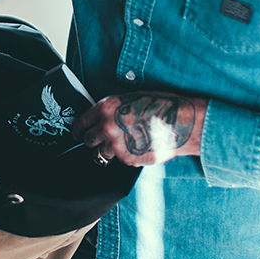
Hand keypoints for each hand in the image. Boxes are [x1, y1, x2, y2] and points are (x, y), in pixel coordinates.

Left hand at [74, 92, 206, 165]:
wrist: (180, 122)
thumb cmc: (159, 106)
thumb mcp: (129, 99)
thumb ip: (112, 110)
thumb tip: (101, 119)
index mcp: (106, 108)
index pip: (82, 121)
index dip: (79, 128)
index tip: (79, 132)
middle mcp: (107, 126)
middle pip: (88, 140)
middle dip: (93, 140)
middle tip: (101, 140)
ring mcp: (117, 145)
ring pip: (102, 153)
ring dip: (109, 150)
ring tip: (124, 144)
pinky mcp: (128, 159)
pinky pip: (120, 160)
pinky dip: (126, 156)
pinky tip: (138, 147)